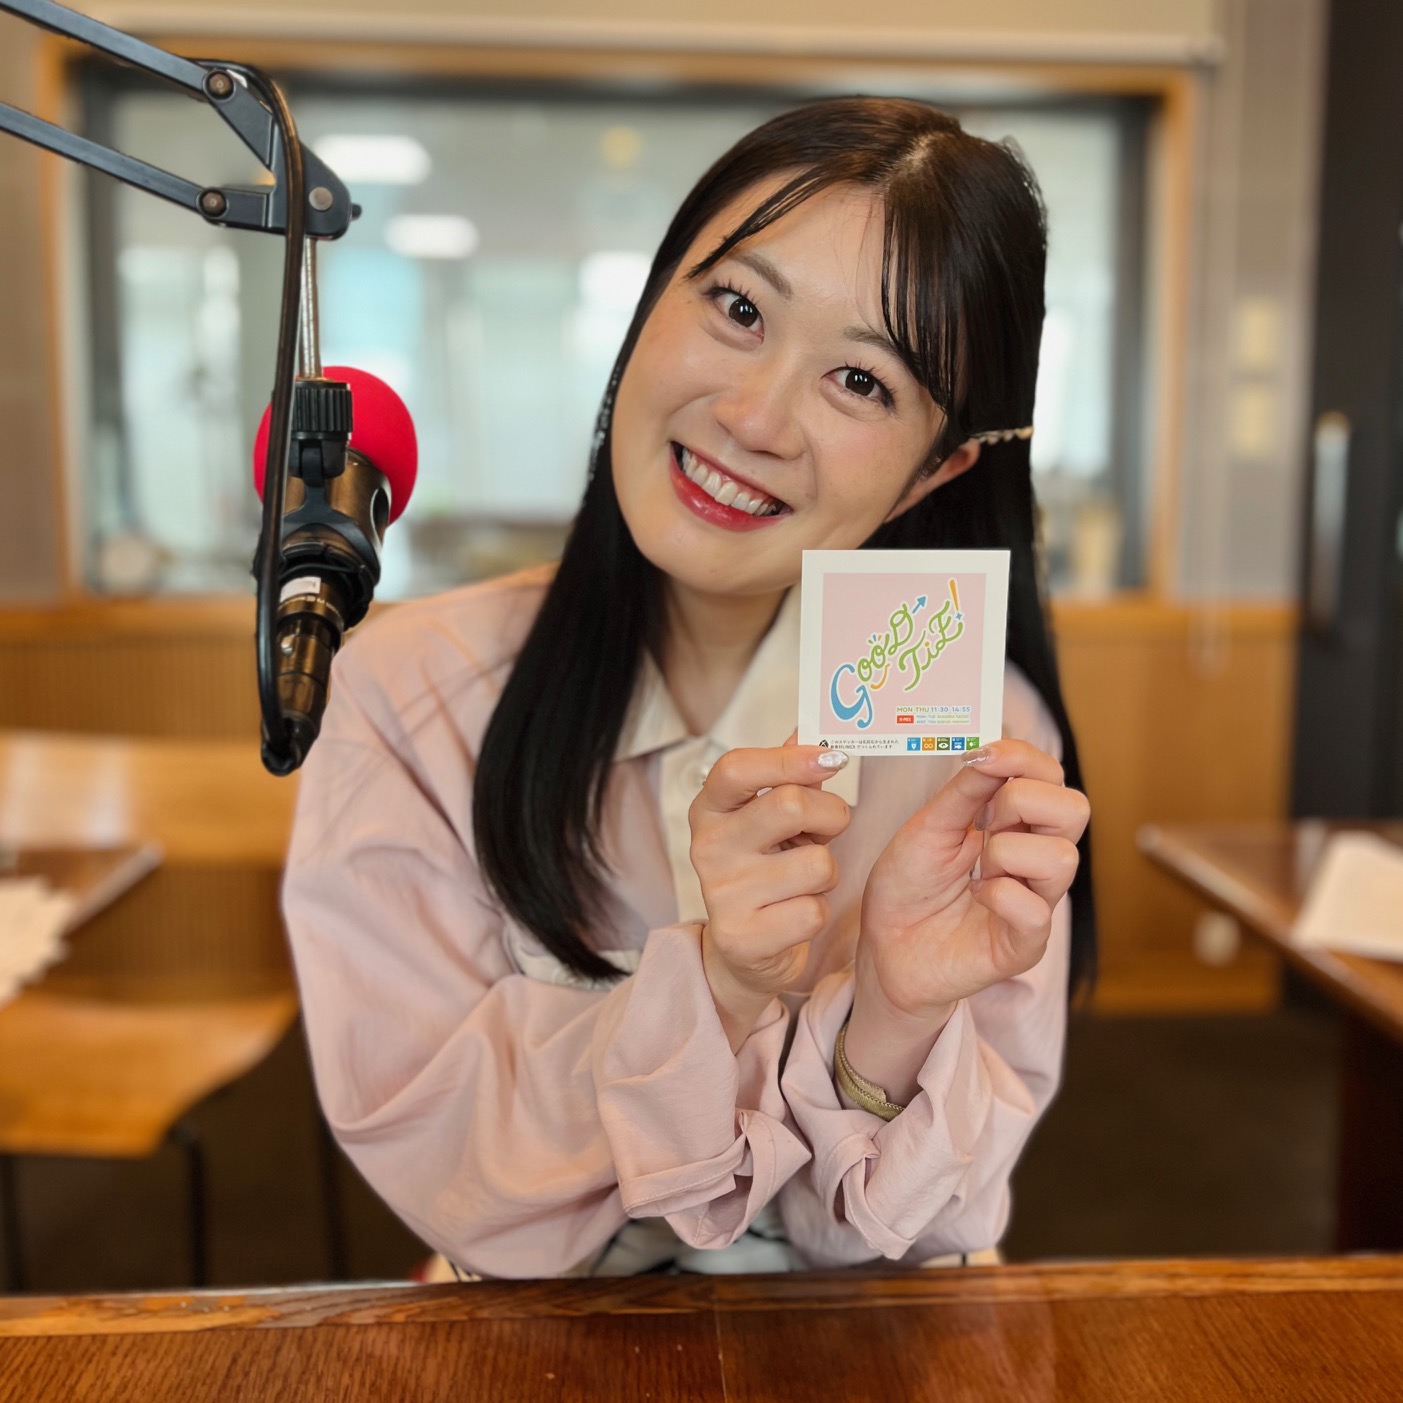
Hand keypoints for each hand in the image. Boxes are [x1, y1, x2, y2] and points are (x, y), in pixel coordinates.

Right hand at [690, 731, 851, 1049]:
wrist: (744, 948)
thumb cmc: (766, 867)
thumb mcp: (770, 815)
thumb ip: (788, 771)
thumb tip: (811, 725)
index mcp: (711, 808)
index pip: (737, 767)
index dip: (789, 759)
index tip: (831, 759)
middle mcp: (708, 846)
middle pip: (789, 805)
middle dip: (830, 815)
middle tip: (827, 831)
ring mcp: (721, 893)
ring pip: (816, 864)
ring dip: (826, 873)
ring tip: (802, 880)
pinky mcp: (742, 937)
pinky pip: (814, 912)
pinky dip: (818, 913)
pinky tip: (794, 914)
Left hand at [845, 739, 1088, 1100]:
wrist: (885, 948)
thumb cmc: (908, 887)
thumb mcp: (928, 826)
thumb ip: (964, 791)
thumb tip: (991, 749)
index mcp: (1016, 824)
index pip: (1051, 778)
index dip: (1024, 759)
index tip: (982, 758)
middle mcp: (1035, 858)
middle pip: (1075, 809)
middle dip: (1023, 802)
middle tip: (982, 824)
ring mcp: (1035, 900)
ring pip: (1064, 857)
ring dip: (1007, 852)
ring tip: (975, 871)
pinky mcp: (1025, 943)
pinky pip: (1037, 910)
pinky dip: (1001, 895)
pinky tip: (977, 897)